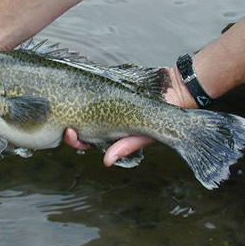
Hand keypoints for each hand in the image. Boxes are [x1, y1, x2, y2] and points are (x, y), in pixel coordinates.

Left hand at [65, 66, 197, 164]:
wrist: (176, 91)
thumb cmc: (161, 116)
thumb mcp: (144, 134)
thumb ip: (126, 146)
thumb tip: (107, 161)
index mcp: (108, 133)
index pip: (84, 140)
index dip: (74, 140)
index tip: (70, 133)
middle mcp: (103, 119)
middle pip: (77, 125)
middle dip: (69, 128)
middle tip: (68, 125)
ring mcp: (104, 101)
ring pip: (81, 108)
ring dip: (74, 107)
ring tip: (68, 104)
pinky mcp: (109, 84)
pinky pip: (92, 87)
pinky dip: (84, 87)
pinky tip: (76, 86)